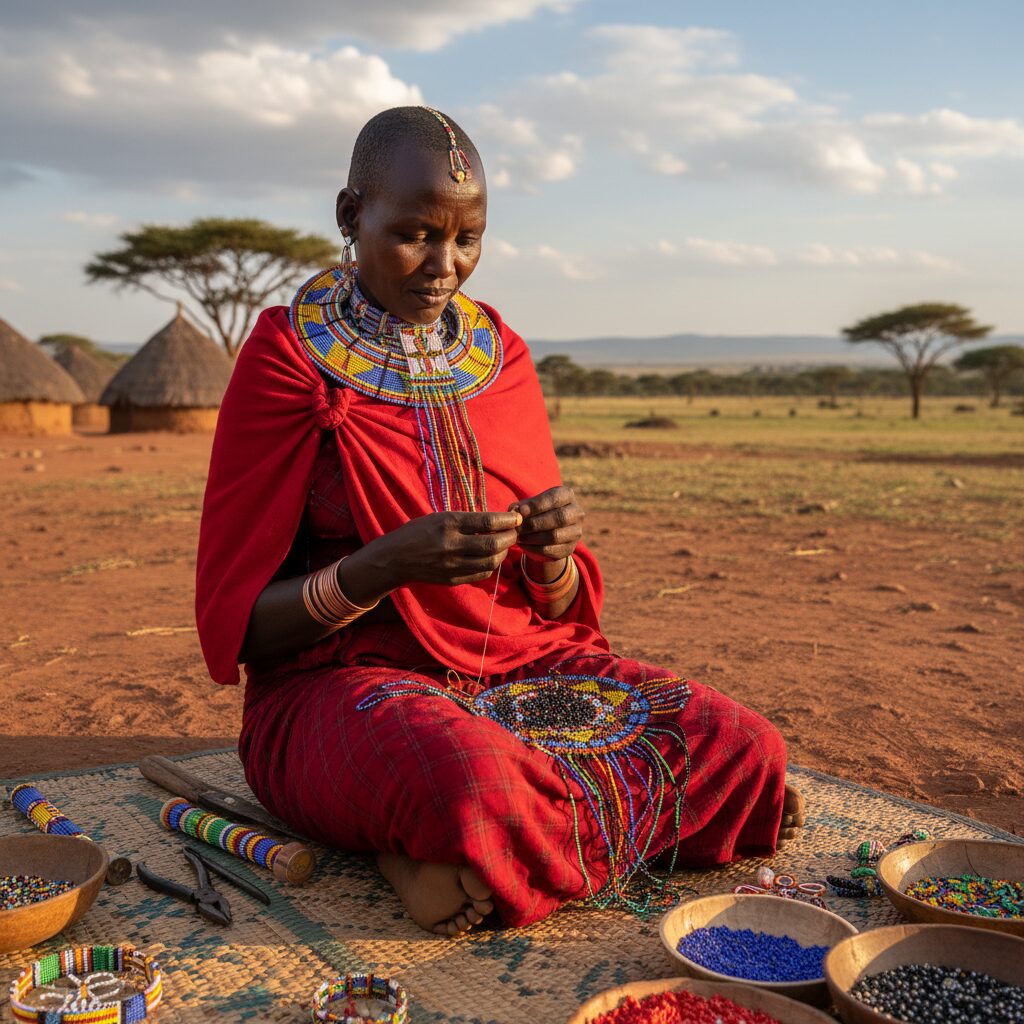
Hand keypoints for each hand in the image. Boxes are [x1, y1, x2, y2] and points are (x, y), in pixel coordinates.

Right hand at [365, 510, 521, 588]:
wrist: (395, 559)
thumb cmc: (418, 532)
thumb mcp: (439, 518)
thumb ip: (466, 521)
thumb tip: (497, 521)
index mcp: (447, 524)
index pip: (486, 521)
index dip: (506, 520)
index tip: (516, 518)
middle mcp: (451, 545)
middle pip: (492, 544)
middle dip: (510, 538)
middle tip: (515, 532)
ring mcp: (452, 565)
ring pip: (490, 562)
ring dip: (503, 553)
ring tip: (505, 544)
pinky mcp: (452, 579)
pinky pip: (481, 574)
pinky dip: (492, 565)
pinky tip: (492, 557)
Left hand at [510, 486, 583, 563]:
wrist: (546, 531)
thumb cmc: (536, 512)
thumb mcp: (529, 505)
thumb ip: (520, 506)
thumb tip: (514, 511)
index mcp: (567, 495)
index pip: (555, 498)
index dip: (537, 505)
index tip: (521, 511)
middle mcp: (577, 512)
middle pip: (559, 518)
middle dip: (535, 523)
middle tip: (518, 527)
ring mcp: (576, 531)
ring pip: (555, 536)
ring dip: (533, 537)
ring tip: (518, 537)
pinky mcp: (570, 548)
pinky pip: (552, 550)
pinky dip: (535, 548)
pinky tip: (524, 545)